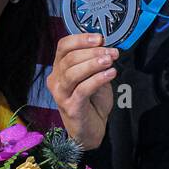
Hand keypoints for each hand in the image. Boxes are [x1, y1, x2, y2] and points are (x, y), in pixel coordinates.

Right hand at [45, 33, 118, 150]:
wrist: (91, 130)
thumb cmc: (92, 101)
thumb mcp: (94, 76)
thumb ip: (95, 62)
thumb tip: (106, 45)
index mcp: (59, 68)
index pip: (63, 46)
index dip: (81, 39)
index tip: (100, 38)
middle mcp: (56, 80)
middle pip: (69, 58)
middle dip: (92, 52)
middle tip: (111, 52)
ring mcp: (61, 95)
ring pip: (73, 73)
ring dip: (93, 64)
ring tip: (110, 60)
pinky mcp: (71, 107)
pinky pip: (82, 89)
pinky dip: (98, 79)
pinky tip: (111, 73)